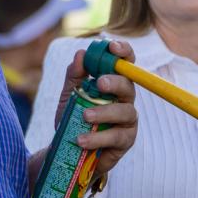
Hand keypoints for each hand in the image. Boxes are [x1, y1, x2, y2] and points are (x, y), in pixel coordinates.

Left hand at [56, 40, 137, 177]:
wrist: (69, 151)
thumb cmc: (74, 119)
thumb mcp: (70, 96)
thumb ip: (74, 76)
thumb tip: (80, 54)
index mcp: (114, 84)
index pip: (125, 64)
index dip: (123, 52)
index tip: (112, 46)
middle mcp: (125, 100)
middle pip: (128, 86)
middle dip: (115, 82)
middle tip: (99, 83)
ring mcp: (127, 121)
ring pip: (125, 111)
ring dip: (104, 112)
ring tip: (85, 116)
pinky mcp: (125, 141)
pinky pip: (117, 136)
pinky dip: (98, 138)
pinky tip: (82, 140)